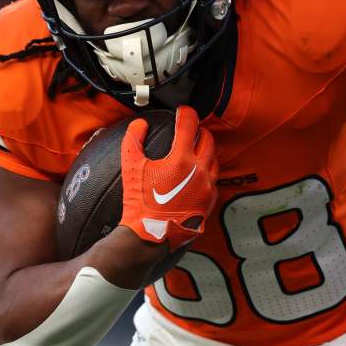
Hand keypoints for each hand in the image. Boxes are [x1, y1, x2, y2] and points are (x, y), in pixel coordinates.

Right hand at [120, 106, 217, 248]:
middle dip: (200, 131)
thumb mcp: (130, 167)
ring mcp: (207, 187)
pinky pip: (214, 181)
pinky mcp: (209, 202)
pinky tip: (198, 175)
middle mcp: (200, 171)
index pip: (189, 125)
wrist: (151, 235)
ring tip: (196, 149)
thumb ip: (133, 140)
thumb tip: (139, 124)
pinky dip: (207, 173)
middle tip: (192, 129)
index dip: (186, 113)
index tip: (182, 111)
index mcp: (181, 159)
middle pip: (208, 140)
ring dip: (206, 151)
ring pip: (214, 160)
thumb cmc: (139, 202)